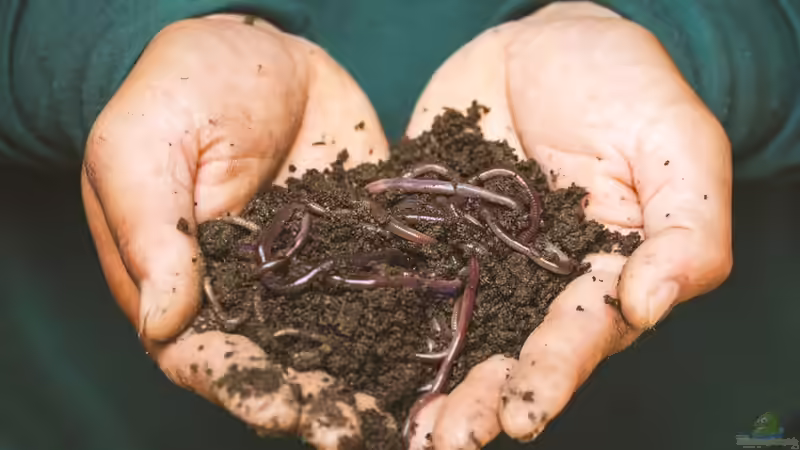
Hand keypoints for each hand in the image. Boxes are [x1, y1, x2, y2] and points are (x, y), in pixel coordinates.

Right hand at [81, 14, 392, 447]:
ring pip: (337, 340)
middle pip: (280, 364)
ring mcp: (310, 273)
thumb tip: (164, 321)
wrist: (258, 50)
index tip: (283, 410)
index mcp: (184, 284)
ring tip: (404, 416)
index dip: (243, 389)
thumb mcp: (143, 149)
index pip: (206, 356)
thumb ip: (152, 232)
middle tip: (357, 433)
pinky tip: (441, 350)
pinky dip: (408, 322)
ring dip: (366, 380)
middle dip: (316, 401)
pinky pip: (383, 288)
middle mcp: (251, 294)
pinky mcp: (358, 244)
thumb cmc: (180, 90)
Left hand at [404, 3, 732, 447]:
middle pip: (509, 353)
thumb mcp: (675, 144)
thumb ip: (687, 228)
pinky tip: (347, 353)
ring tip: (402, 430)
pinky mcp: (428, 236)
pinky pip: (402, 278)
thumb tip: (650, 306)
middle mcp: (535, 284)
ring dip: (428, 383)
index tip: (522, 414)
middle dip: (480, 401)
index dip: (552, 375)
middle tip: (445, 444)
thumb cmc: (623, 85)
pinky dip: (376, 317)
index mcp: (601, 275)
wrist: (539, 44)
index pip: (580, 335)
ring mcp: (476, 263)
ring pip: (452, 334)